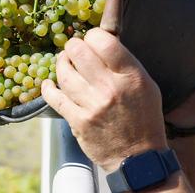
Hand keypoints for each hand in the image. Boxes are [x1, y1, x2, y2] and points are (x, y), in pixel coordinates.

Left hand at [42, 28, 167, 171]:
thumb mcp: (146, 85)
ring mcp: (92, 105)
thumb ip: (125, 64)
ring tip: (64, 63)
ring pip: (64, 72)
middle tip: (74, 50)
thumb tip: (100, 43)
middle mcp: (111, 88)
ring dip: (61, 64)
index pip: (104, 41)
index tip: (91, 39)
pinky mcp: (78, 121)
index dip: (92, 35)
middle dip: (72, 46)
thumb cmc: (143, 119)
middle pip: (78, 51)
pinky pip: (54, 97)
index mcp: (131, 76)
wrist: (139, 159)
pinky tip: (48, 83)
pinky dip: (48, 87)